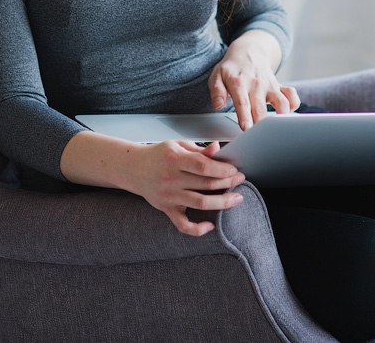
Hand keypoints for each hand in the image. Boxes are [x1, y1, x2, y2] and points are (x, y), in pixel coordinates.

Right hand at [125, 140, 245, 236]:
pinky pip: (183, 225)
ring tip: (237, 198)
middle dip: (228, 182)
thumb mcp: (177, 145)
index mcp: (174, 159)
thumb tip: (218, 148)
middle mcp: (171, 179)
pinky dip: (198, 229)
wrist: (133, 168)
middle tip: (241, 179)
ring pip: (200, 203)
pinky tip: (211, 225)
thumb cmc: (159, 155)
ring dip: (222, 203)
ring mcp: (169, 196)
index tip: (234, 169)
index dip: (222, 169)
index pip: (203, 166)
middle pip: (206, 184)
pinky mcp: (166, 209)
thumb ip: (199, 149)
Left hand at [209, 30, 299, 130]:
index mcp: (239, 83)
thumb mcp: (217, 75)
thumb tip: (218, 105)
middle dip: (260, 125)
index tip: (247, 128)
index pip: (243, 102)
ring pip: (281, 103)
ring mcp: (270, 85)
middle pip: (261, 108)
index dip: (245, 116)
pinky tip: (286, 113)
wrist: (249, 51)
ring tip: (276, 131)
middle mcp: (257, 85)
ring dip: (280, 118)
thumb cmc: (232, 68)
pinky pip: (291, 96)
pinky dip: (293, 105)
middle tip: (258, 138)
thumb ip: (216, 91)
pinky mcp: (280, 87)